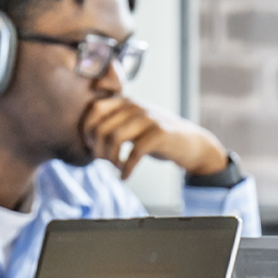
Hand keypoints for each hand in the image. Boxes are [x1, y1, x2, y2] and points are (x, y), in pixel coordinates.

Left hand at [81, 96, 228, 179]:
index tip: (91, 146)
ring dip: (110, 158)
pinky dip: (126, 168)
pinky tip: (124, 176)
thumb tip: (86, 138)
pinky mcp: (160, 134)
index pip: (95, 109)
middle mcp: (136, 106)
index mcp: (126, 102)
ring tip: (115, 167)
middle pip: (103, 127)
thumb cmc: (156, 137)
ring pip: (115, 138)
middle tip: (103, 161)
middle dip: (98, 149)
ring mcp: (149, 118)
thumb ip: (114, 123)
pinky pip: (134, 153)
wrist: (190, 143)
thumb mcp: (134, 124)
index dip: (88, 130)